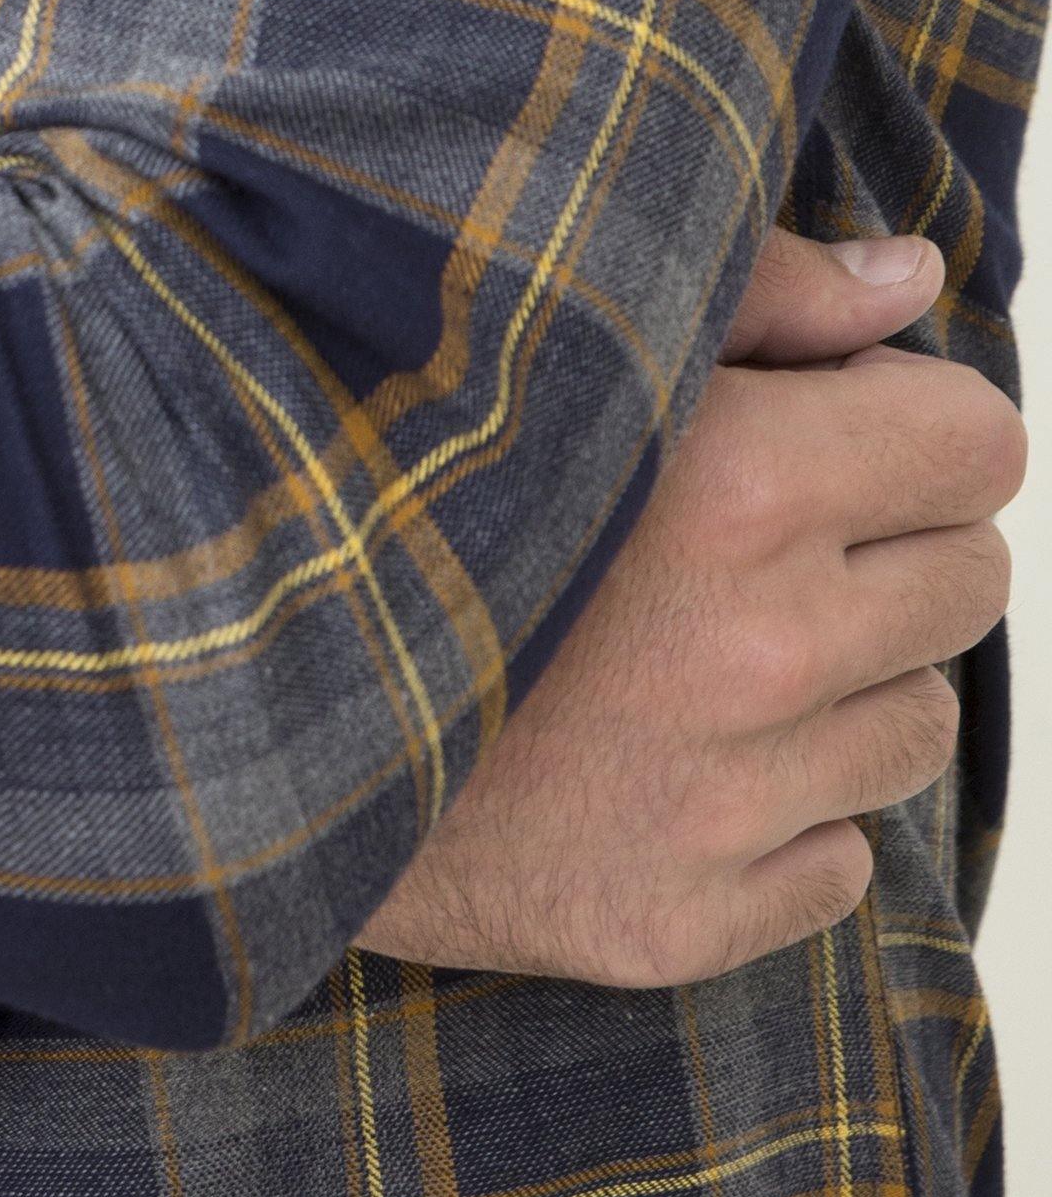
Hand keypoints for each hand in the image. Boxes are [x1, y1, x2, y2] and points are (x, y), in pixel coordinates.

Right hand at [357, 227, 1024, 987]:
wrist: (220, 677)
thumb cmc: (388, 462)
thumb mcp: (563, 326)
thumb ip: (762, 290)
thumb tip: (915, 277)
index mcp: (742, 480)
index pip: (979, 444)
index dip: (910, 420)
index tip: (834, 425)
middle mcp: (756, 648)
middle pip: (967, 582)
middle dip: (882, 542)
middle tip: (747, 532)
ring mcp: (721, 802)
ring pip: (915, 726)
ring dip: (837, 681)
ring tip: (689, 639)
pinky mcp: (677, 919)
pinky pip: (836, 862)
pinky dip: (772, 810)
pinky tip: (652, 750)